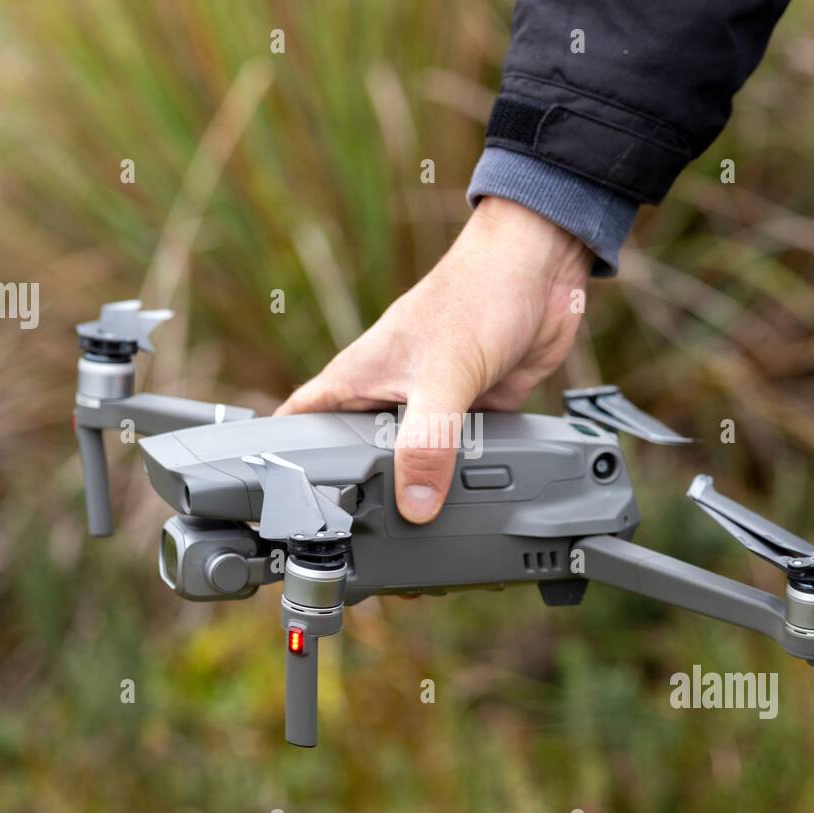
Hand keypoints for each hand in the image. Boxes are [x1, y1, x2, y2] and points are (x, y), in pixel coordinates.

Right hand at [275, 196, 592, 522]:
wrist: (538, 270)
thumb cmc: (476, 294)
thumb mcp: (443, 378)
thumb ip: (427, 443)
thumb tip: (414, 505)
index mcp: (358, 379)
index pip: (297, 424)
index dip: (278, 463)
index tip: (274, 506)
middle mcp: (388, 393)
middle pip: (356, 455)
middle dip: (354, 493)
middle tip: (353, 541)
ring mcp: (430, 402)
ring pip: (411, 460)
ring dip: (416, 489)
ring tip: (412, 538)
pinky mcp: (472, 409)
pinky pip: (459, 455)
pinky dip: (464, 476)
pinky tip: (471, 502)